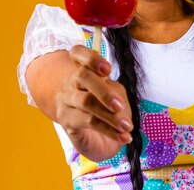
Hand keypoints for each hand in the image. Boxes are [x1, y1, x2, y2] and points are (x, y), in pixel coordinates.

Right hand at [55, 44, 133, 161]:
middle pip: (82, 76)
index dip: (91, 58)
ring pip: (86, 102)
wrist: (99, 140)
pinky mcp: (66, 120)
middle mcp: (72, 82)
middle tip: (120, 105)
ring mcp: (66, 100)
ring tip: (127, 126)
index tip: (108, 70)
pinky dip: (109, 130)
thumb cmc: (109, 111)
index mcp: (85, 69)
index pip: (78, 53)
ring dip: (110, 116)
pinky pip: (88, 121)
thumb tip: (114, 102)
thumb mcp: (117, 96)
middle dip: (104, 91)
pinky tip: (123, 136)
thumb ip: (115, 91)